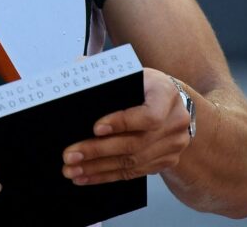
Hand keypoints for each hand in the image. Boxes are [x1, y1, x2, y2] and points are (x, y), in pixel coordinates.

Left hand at [61, 68, 191, 184]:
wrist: (170, 103)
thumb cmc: (143, 84)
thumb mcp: (131, 72)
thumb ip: (105, 73)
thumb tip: (75, 71)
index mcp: (166, 93)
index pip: (149, 114)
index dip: (122, 123)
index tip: (95, 128)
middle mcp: (175, 121)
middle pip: (135, 143)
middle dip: (98, 150)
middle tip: (70, 155)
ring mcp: (173, 144)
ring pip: (132, 162)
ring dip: (98, 168)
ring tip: (72, 169)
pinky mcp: (166, 161)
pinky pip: (133, 172)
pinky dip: (106, 175)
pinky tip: (86, 176)